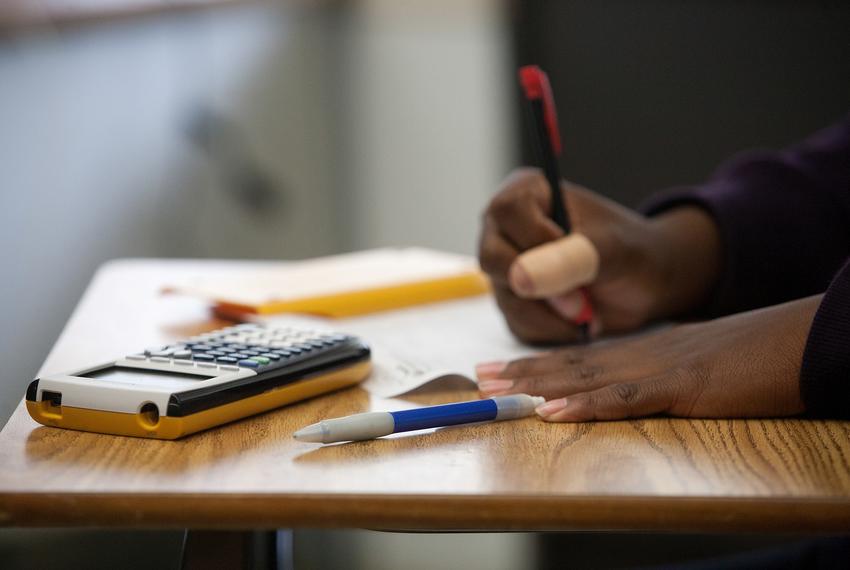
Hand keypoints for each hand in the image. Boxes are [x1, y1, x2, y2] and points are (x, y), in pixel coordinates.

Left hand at [476, 295, 818, 420]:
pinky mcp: (681, 386)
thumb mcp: (692, 361)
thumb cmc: (749, 355)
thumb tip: (629, 382)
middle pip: (571, 363)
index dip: (537, 363)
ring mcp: (658, 367)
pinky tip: (554, 411)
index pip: (579, 356)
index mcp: (642, 350)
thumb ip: (659, 370)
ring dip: (539, 384)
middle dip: (522, 371)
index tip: (500, 368)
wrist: (793, 340)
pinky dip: (587, 405)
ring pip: (586, 377)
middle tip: (479, 377)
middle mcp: (640, 354)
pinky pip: (626, 397)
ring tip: (498, 389)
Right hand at [478, 168, 721, 343]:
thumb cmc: (629, 251)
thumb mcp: (609, 249)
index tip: (575, 256)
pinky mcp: (511, 303)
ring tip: (590, 311)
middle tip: (583, 300)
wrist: (643, 283)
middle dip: (543, 287)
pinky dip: (553, 329)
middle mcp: (506, 228)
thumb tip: (521, 277)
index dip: (536, 239)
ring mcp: (505, 268)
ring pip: (507, 298)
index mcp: (526, 194)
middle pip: (493, 258)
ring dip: (554, 314)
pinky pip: (517, 324)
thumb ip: (568, 257)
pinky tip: (578, 320)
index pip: (506, 211)